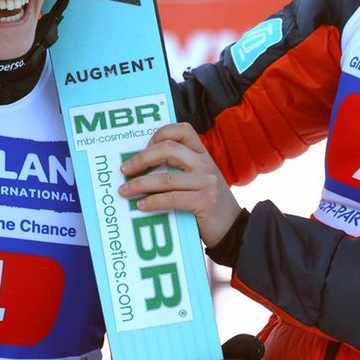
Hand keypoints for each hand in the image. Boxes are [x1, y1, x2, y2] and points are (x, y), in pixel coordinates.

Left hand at [118, 122, 243, 247]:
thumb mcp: (200, 180)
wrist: (235, 229)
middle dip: (142, 159)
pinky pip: (172, 199)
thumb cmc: (209, 205)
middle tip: (125, 169)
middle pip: (168, 149)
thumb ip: (181, 171)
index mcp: (203, 155)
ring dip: (139, 184)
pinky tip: (141, 206)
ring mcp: (206, 182)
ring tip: (125, 191)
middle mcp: (205, 164)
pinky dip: (152, 202)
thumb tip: (142, 169)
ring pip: (165, 178)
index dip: (160, 134)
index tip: (144, 146)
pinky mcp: (205, 201)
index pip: (182, 130)